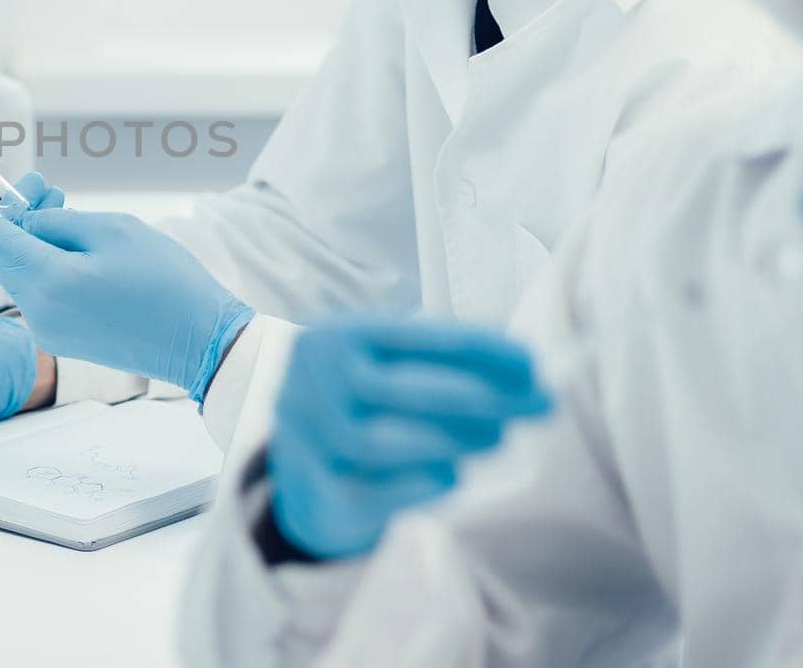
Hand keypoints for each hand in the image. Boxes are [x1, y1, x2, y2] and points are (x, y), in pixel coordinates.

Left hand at [0, 174, 253, 399]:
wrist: (202, 341)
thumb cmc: (167, 280)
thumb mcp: (112, 231)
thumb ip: (58, 224)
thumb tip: (26, 226)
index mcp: (47, 284)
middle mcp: (39, 313)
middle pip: (6, 255)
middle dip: (14, 214)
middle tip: (39, 182)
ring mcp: (50, 331)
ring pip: (23, 272)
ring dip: (32, 236)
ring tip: (58, 202)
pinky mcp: (64, 338)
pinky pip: (39, 291)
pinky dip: (44, 261)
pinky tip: (65, 238)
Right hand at [269, 319, 552, 559]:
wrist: (292, 461)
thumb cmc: (358, 403)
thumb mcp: (384, 364)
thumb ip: (439, 362)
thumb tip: (522, 369)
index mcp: (333, 337)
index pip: (413, 337)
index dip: (478, 349)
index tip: (532, 361)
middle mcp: (308, 382)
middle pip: (401, 390)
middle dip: (482, 397)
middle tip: (539, 405)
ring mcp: (301, 439)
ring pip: (380, 443)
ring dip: (451, 441)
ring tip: (499, 438)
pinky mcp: (307, 494)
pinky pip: (367, 494)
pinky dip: (417, 485)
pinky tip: (453, 475)